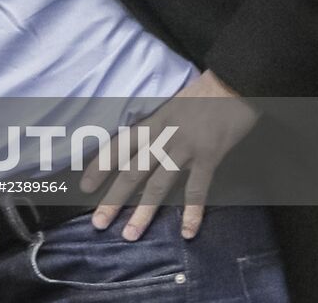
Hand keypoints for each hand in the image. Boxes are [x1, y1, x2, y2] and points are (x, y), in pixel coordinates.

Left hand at [80, 70, 258, 240]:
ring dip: (143, 213)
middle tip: (98, 222)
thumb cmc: (204, 92)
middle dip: (113, 198)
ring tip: (130, 235)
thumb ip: (157, 126)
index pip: (118, 146)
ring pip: (157, 185)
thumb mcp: (171, 104)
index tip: (84, 187)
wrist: (234, 82)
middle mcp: (162, 136)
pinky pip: (197, 190)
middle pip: (131, 171)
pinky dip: (192, 212)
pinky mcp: (209, 156)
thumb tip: (142, 147)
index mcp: (152, 121)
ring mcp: (185, 148)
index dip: (100, 167)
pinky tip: (186, 233)